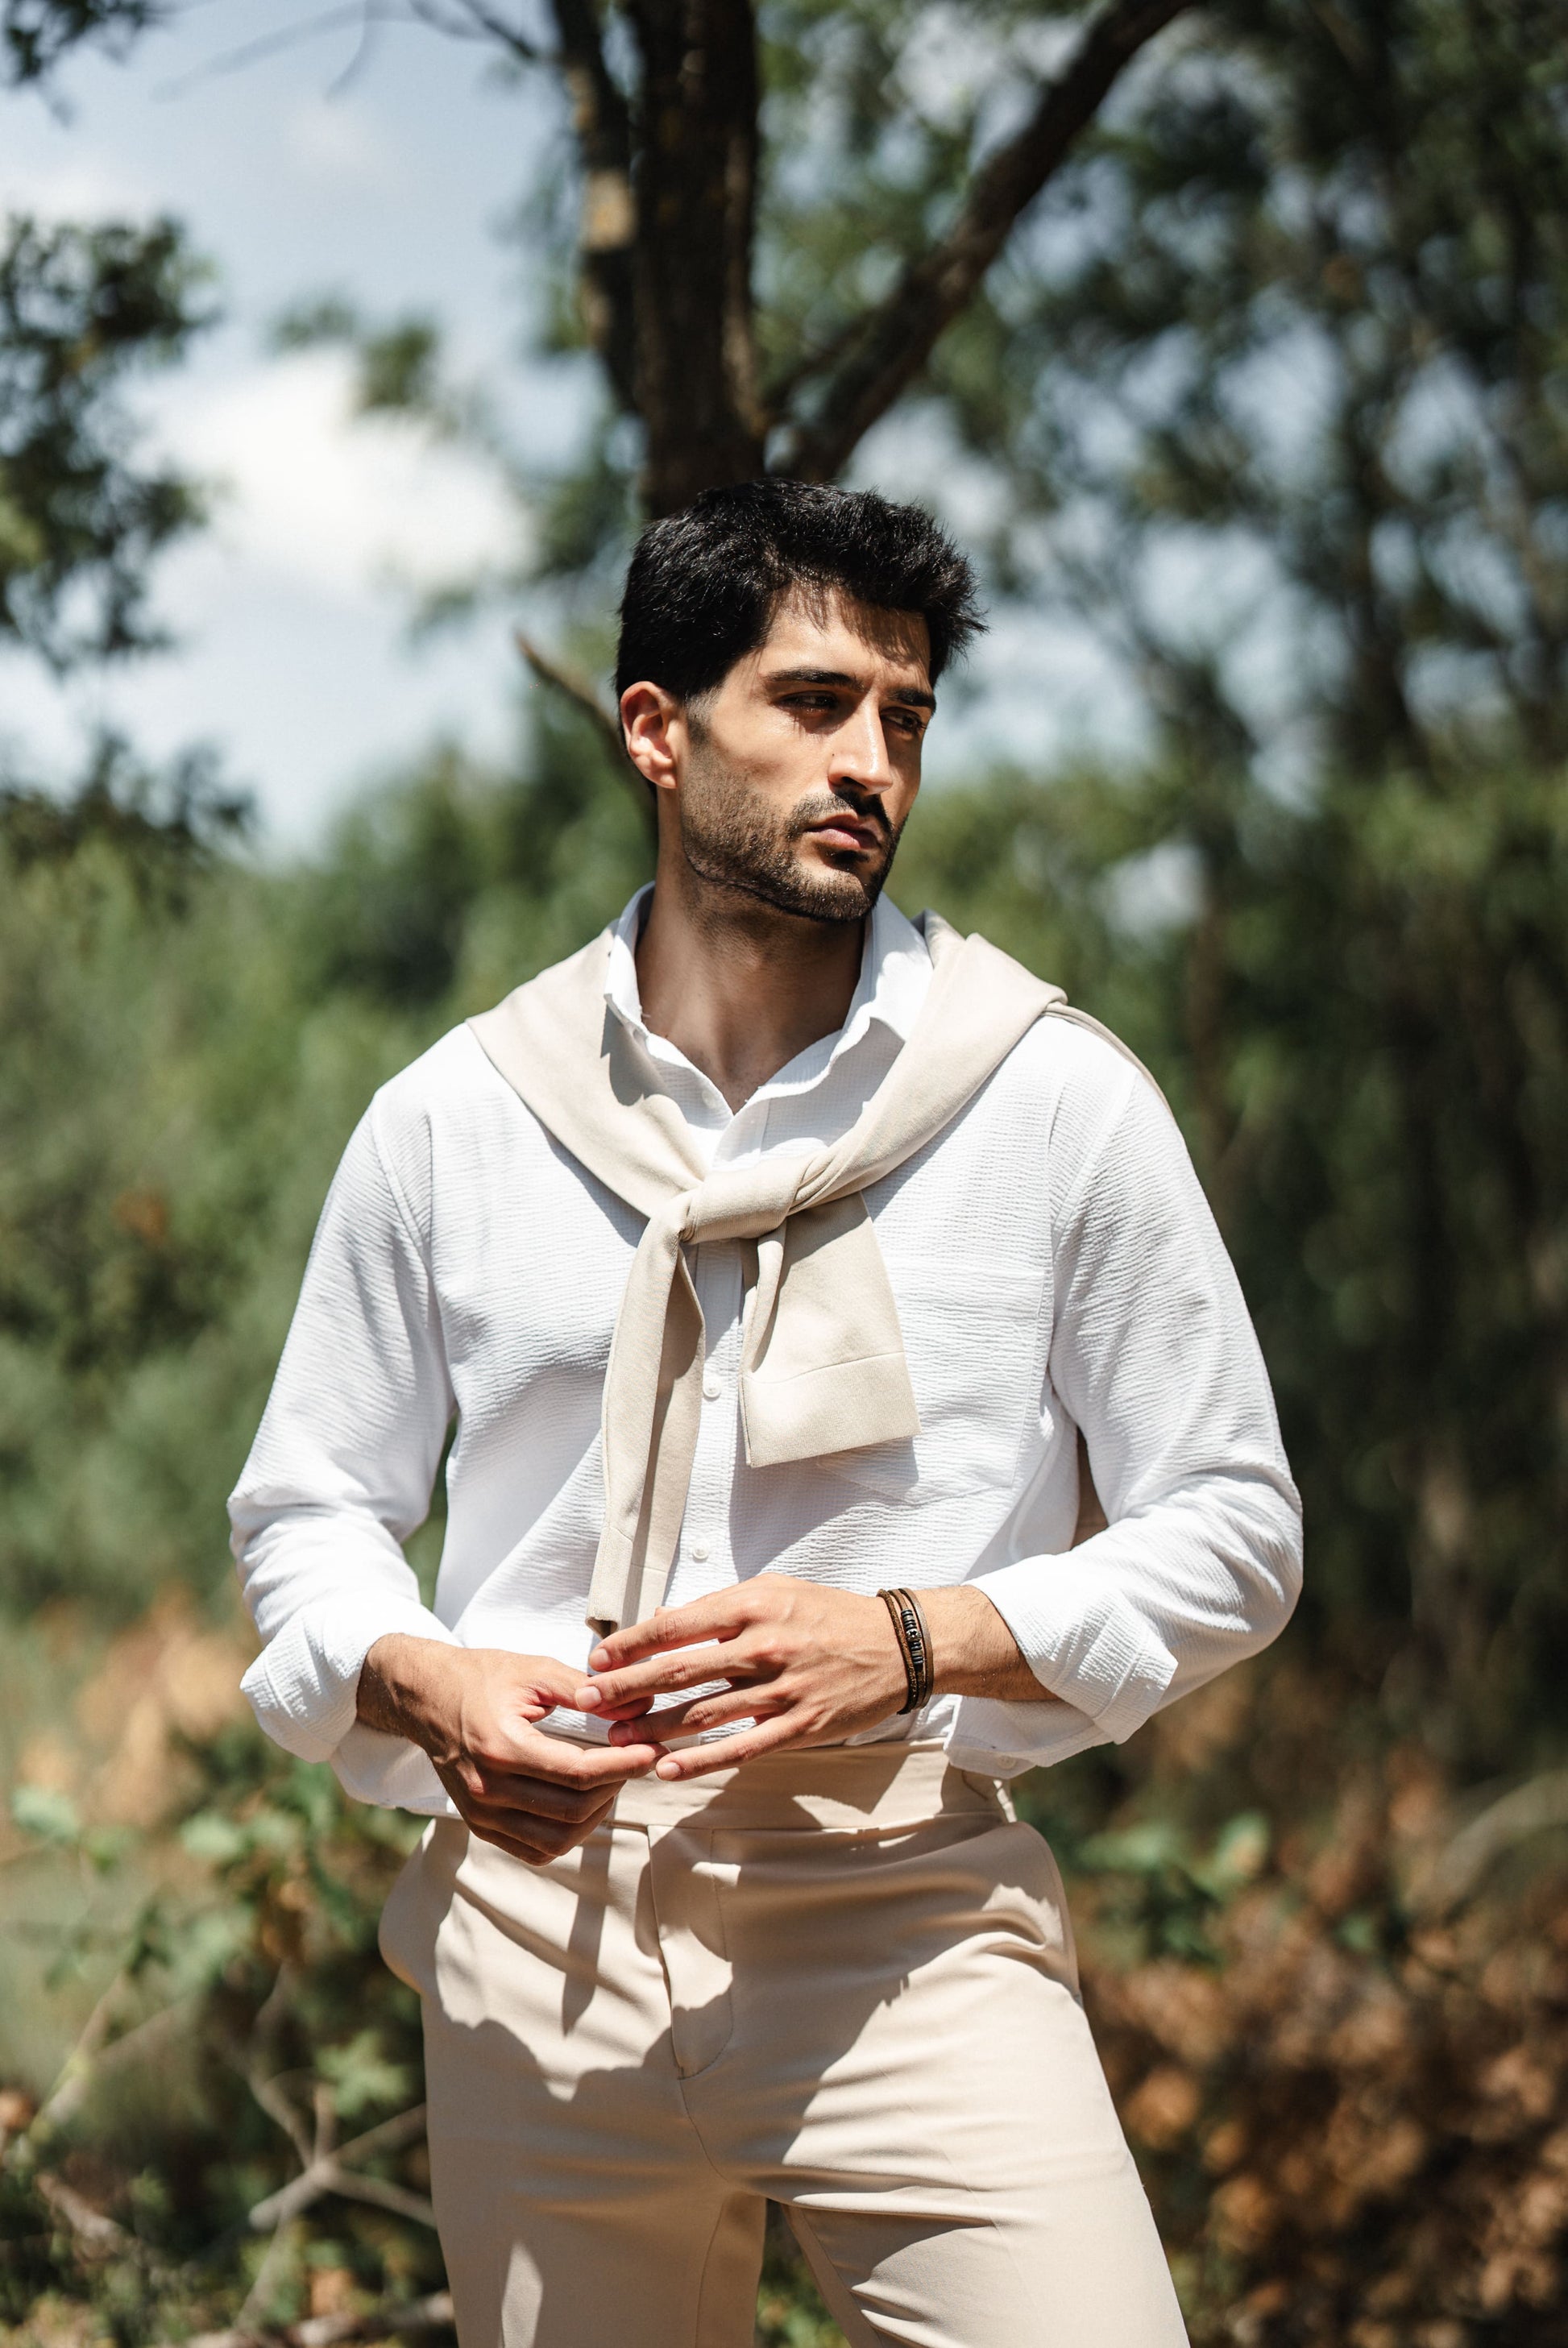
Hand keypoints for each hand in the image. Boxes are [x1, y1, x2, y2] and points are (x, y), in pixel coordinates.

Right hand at [358, 1634, 664, 1863]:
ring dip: (595, 1816)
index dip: (622, 1766)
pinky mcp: (480, 1826)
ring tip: (611, 1782)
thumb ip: (586, 1689)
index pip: (577, 1773)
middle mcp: (488, 1789)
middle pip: (573, 1809)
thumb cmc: (482, 1677)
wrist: (427, 1697)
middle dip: (616, 1786)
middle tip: (636, 1761)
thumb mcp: (534, 1670)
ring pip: (558, 1840)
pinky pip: (535, 1851)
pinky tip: (583, 1804)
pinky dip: (567, 1835)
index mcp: (501, 1746)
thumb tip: (639, 1705)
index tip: (650, 1752)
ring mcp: (481, 1814)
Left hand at [576, 1578, 1055, 1781]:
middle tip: (587, 1703)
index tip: (597, 1661)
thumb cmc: (828, 1614)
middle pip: (680, 1670)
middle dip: (627, 1689)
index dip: (631, 1645)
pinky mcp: (801, 1725)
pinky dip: (701, 1760)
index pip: (677, 1625)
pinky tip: (667, 1769)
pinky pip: (741, 1746)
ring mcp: (783, 1688)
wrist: (898, 1643)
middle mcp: (764, 1644)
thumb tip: (662, 1623)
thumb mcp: (775, 1592)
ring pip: (704, 1713)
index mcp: (753, 1605)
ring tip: (615, 1742)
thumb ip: (720, 1610)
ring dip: (654, 1729)